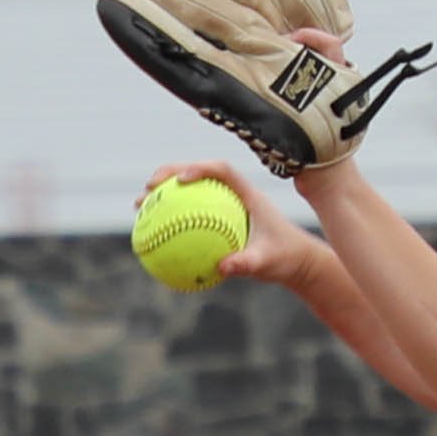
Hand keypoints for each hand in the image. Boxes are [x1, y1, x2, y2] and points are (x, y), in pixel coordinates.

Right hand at [145, 157, 323, 292]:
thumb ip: (247, 263)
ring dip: (163, 194)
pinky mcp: (218, 219)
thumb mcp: (267, 262)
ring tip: (140, 205)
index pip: (223, 170)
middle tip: (148, 185)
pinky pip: (190, 216)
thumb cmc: (285, 258)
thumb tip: (223, 268)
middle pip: (197, 173)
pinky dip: (170, 221)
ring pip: (189, 193)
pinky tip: (149, 236)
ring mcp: (224, 205)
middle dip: (169, 173)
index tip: (180, 179)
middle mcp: (233, 194)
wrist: (296, 261)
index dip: (200, 168)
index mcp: (247, 193)